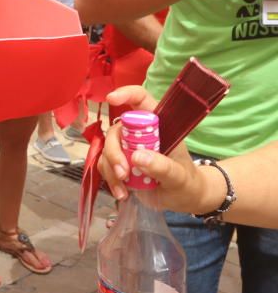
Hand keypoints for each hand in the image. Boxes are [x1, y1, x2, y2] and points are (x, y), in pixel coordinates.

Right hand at [97, 86, 212, 213]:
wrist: (184, 198)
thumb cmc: (187, 182)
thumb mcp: (179, 177)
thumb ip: (162, 167)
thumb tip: (137, 157)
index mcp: (158, 125)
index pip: (141, 99)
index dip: (126, 94)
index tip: (112, 99)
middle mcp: (139, 132)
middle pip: (116, 130)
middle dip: (114, 151)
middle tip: (123, 173)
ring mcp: (128, 147)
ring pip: (107, 149)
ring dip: (111, 169)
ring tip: (124, 190)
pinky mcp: (120, 162)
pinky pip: (105, 164)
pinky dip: (110, 179)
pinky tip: (122, 193)